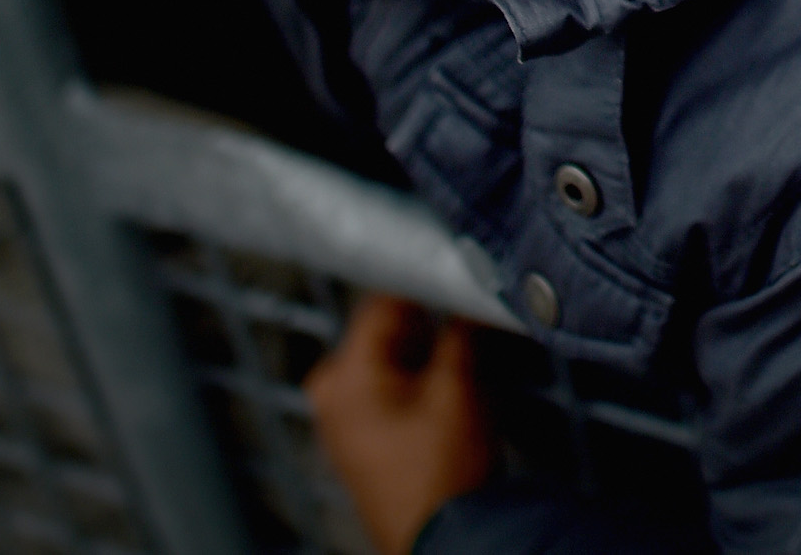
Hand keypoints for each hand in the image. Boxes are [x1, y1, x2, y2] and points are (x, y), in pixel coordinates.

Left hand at [307, 294, 495, 554]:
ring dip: (427, 350)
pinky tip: (453, 380)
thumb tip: (468, 293)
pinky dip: (418, 378)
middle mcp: (330, 393)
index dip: (425, 284)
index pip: (381, 302)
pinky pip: (389, 387)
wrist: (444, 542)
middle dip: (429, 322)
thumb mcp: (458, 387)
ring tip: (470, 347)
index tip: (458, 271)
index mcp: (341, 375)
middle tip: (470, 313)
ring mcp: (341, 419)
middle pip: (384, 331)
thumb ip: (460, 329)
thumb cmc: (441, 472)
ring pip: (390, 358)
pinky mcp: (361, 439)